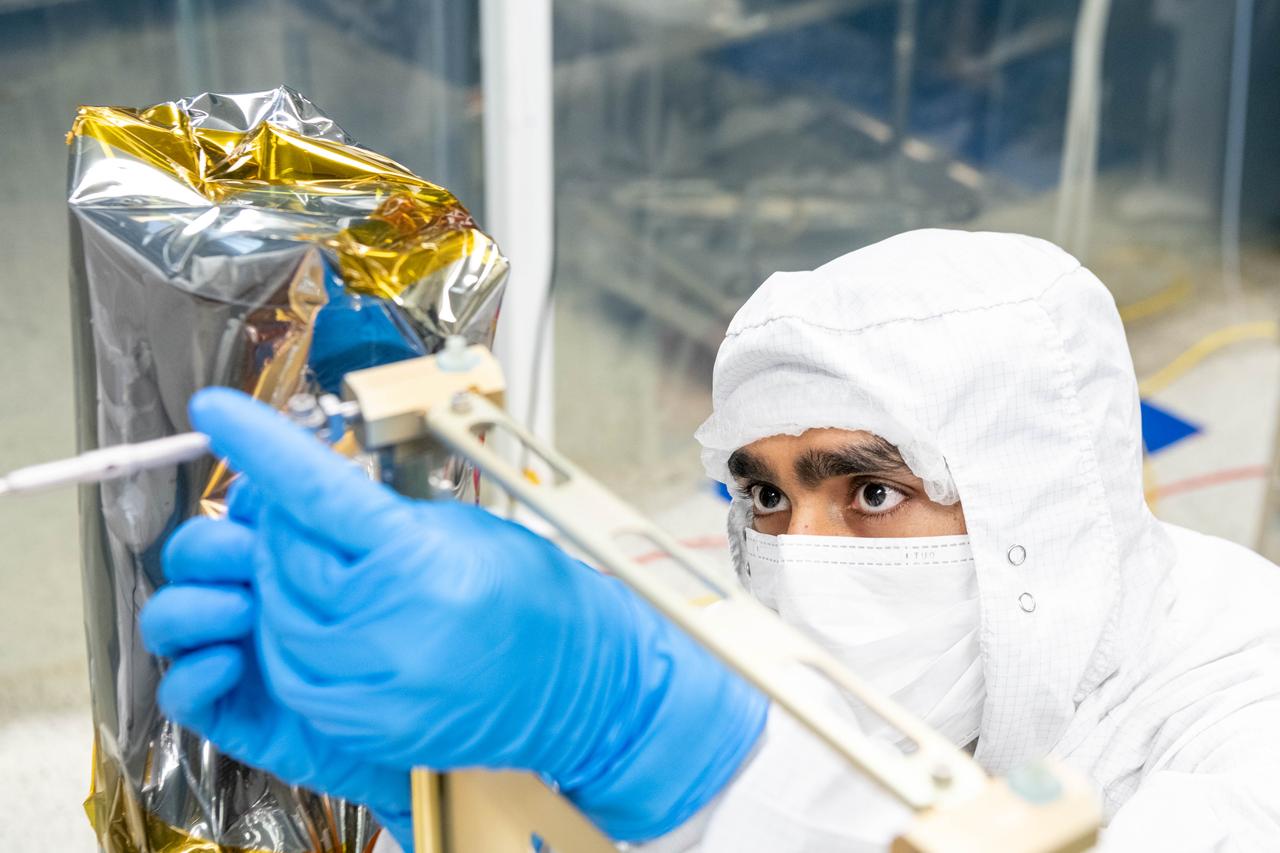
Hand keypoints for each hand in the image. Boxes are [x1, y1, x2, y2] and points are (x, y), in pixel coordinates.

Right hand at [140, 489, 414, 839]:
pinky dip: (192, 676)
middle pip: (190, 556)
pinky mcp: (229, 710)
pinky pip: (179, 693)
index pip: (235, 512)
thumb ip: (354, 527)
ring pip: (168, 617)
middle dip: (209, 547)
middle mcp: (246, 595)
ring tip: (243, 608)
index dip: (237, 501)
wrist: (432, 724)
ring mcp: (231, 650)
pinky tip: (229, 665)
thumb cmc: (413, 638)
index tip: (258, 497)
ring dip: (193, 606)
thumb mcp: (396, 568)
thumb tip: (311, 492)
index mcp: (281, 554)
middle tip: (251, 554)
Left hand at [146, 388, 766, 842]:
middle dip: (282, 522)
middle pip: (283, 553)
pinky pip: (291, 672)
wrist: (578, 684)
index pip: (314, 491)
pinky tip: (320, 615)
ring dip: (284, 580)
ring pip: (276, 613)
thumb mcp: (462, 529)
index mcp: (417, 561)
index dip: (258, 445)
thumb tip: (311, 492)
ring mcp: (374, 681)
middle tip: (304, 508)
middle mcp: (388, 624)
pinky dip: (290, 636)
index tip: (218, 412)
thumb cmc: (536, 597)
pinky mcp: (366, 721)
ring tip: (325, 564)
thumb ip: (382, 513)